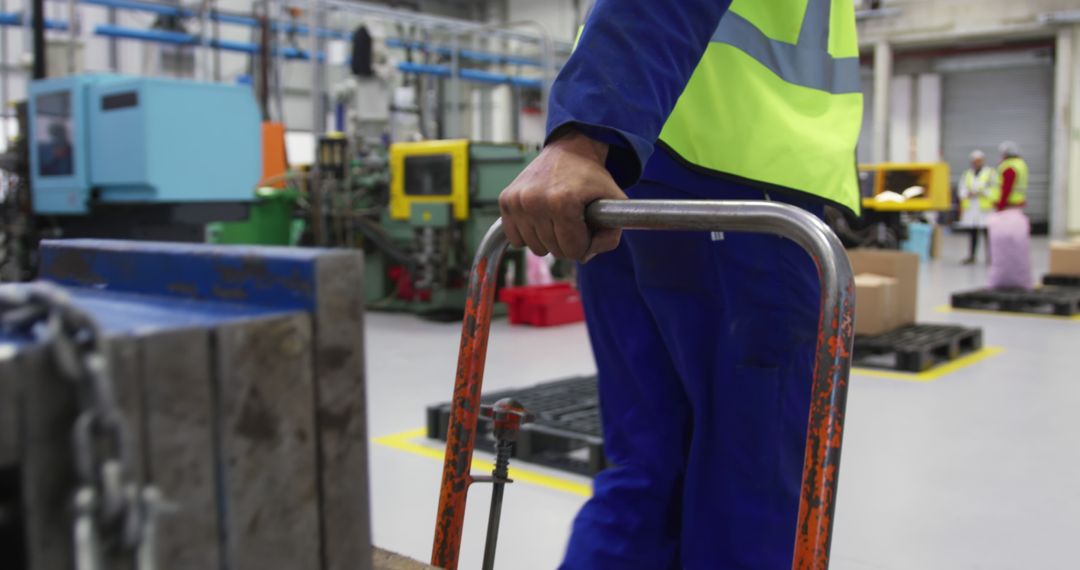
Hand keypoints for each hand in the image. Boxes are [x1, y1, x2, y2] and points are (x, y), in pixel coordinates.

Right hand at [499, 130, 626, 261]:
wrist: (569, 150)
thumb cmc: (591, 177)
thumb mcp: (614, 201)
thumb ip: (610, 235)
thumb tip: (585, 257)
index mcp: (562, 202)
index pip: (573, 250)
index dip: (584, 243)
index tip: (586, 226)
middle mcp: (534, 201)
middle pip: (553, 251)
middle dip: (567, 242)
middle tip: (573, 221)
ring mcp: (517, 201)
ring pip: (534, 248)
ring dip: (548, 239)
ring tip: (557, 218)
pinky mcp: (505, 200)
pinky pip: (516, 239)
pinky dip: (529, 234)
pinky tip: (540, 218)